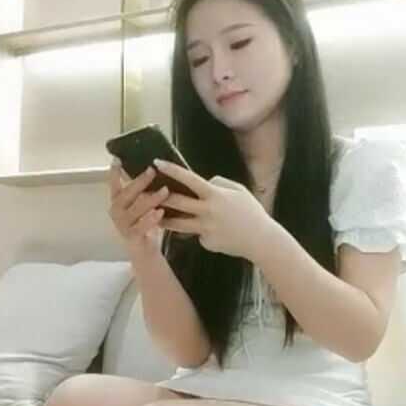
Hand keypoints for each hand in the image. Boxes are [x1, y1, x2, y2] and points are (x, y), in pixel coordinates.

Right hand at [108, 158, 170, 257]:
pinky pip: (140, 226)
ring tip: (165, 190)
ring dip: (150, 199)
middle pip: (125, 194)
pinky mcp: (131, 237)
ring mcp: (122, 226)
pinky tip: (160, 212)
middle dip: (139, 182)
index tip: (117, 159)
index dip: (114, 173)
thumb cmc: (144, 226)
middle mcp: (116, 213)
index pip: (113, 185)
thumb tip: (153, 170)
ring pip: (135, 209)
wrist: (145, 253)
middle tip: (152, 171)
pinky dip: (150, 219)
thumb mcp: (141, 207)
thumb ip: (142, 192)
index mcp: (117, 203)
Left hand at [152, 159, 275, 259]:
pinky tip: (210, 233)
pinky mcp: (206, 243)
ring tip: (154, 214)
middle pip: (177, 202)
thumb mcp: (238, 191)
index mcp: (216, 195)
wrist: (261, 241)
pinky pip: (196, 235)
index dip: (172, 170)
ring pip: (178, 224)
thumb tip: (204, 182)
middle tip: (144, 191)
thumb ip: (219, 183)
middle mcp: (208, 211)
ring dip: (164, 219)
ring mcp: (205, 229)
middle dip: (159, 196)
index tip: (157, 162)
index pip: (189, 179)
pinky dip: (198, 232)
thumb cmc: (251, 212)